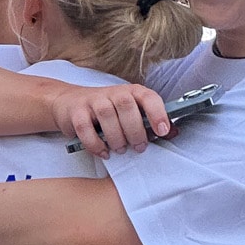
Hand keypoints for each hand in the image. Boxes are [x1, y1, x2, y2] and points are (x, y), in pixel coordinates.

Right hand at [53, 82, 170, 158]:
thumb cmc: (108, 113)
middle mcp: (113, 93)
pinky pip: (85, 127)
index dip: (157, 113)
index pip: (148, 96)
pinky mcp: (76, 112)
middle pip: (126, 105)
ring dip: (116, 137)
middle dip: (135, 130)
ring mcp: (93, 100)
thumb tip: (174, 133)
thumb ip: (150, 123)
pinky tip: (103, 152)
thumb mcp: (130, 115)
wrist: (69, 104)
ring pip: (106, 114)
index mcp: (131, 92)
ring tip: (120, 149)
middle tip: (139, 147)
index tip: (162, 131)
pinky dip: (95, 143)